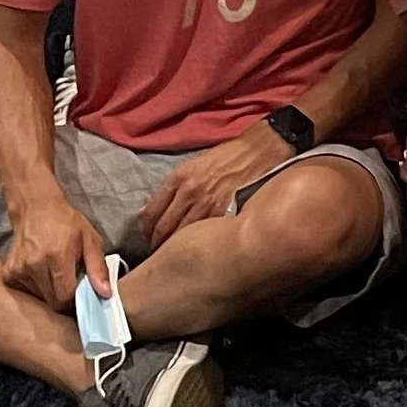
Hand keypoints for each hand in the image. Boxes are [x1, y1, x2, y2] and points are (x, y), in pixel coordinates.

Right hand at [3, 185, 109, 309]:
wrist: (35, 207)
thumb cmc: (66, 222)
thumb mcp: (90, 239)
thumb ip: (98, 268)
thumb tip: (105, 294)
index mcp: (57, 256)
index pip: (65, 296)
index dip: (76, 300)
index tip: (83, 294)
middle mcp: (34, 265)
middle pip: (52, 301)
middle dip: (65, 298)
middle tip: (71, 285)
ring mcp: (18, 270)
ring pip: (39, 298)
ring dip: (50, 293)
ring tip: (56, 274)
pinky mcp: (9, 273)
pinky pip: (26, 293)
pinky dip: (37, 288)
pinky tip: (42, 272)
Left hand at [141, 122, 292, 246]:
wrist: (260, 149)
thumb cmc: (229, 156)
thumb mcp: (194, 165)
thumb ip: (172, 187)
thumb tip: (150, 210)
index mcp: (179, 178)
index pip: (150, 214)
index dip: (146, 231)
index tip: (149, 239)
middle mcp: (189, 191)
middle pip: (163, 228)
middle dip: (157, 244)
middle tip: (159, 253)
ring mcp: (207, 203)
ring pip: (181, 236)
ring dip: (175, 248)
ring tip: (177, 256)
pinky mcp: (226, 212)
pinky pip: (204, 235)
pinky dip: (198, 244)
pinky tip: (199, 249)